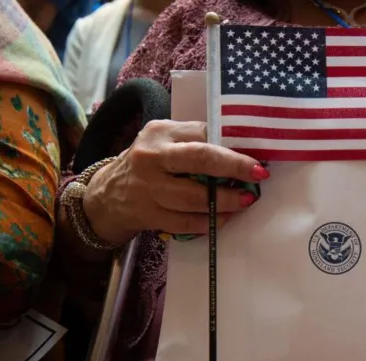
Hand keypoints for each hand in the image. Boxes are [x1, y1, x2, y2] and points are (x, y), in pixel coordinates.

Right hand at [83, 120, 268, 244]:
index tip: (257, 155)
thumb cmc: (148, 164)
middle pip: (200, 159)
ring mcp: (148, 188)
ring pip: (194, 196)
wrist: (106, 196)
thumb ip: (195, 140)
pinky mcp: (148, 215)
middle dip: (234, 168)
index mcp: (160, 133)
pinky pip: (185, 222)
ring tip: (245, 201)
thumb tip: (242, 147)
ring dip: (226, 201)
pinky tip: (224, 218)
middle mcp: (151, 157)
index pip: (202, 133)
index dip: (233, 145)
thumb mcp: (164, 142)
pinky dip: (208, 222)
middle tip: (258, 175)